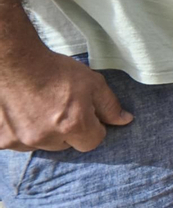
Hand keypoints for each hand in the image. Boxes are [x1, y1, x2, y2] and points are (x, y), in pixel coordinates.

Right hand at [0, 42, 131, 151]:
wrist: (13, 61)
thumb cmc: (54, 70)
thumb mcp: (91, 82)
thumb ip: (109, 105)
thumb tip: (125, 121)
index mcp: (73, 125)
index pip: (93, 141)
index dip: (93, 127)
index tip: (86, 114)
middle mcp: (46, 137)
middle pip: (67, 145)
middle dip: (68, 131)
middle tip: (60, 108)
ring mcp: (21, 140)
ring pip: (42, 146)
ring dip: (44, 133)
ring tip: (39, 108)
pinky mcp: (1, 140)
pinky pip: (18, 144)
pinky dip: (21, 132)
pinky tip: (22, 113)